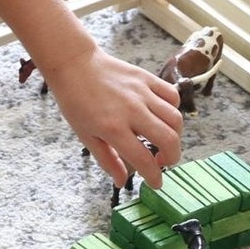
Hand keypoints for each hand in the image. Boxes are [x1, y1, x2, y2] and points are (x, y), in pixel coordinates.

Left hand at [41, 44, 184, 187]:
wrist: (74, 65)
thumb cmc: (76, 102)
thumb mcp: (86, 136)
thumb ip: (107, 160)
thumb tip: (121, 182)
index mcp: (113, 128)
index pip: (143, 159)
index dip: (154, 176)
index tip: (156, 183)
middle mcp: (131, 110)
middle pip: (168, 139)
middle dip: (172, 158)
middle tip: (164, 162)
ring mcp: (141, 92)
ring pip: (175, 118)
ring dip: (175, 136)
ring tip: (163, 140)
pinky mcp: (146, 78)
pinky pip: (172, 96)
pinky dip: (173, 109)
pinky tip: (162, 116)